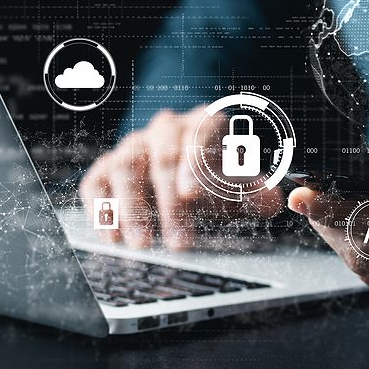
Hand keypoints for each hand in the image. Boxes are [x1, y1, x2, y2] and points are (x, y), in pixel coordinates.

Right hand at [80, 109, 282, 249]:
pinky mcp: (106, 166)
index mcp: (203, 124)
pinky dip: (102, 209)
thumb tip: (271, 200)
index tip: (193, 194)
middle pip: (163, 156)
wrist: (187, 177)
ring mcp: (133, 145)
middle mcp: (165, 129)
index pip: (200, 132)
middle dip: (170, 202)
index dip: (195, 162)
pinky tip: (112, 236)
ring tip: (143, 244)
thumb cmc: (217, 180)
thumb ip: (257, 191)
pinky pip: (96, 182)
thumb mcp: (241, 185)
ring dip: (133, 208)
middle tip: (179, 241)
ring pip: (125, 167)